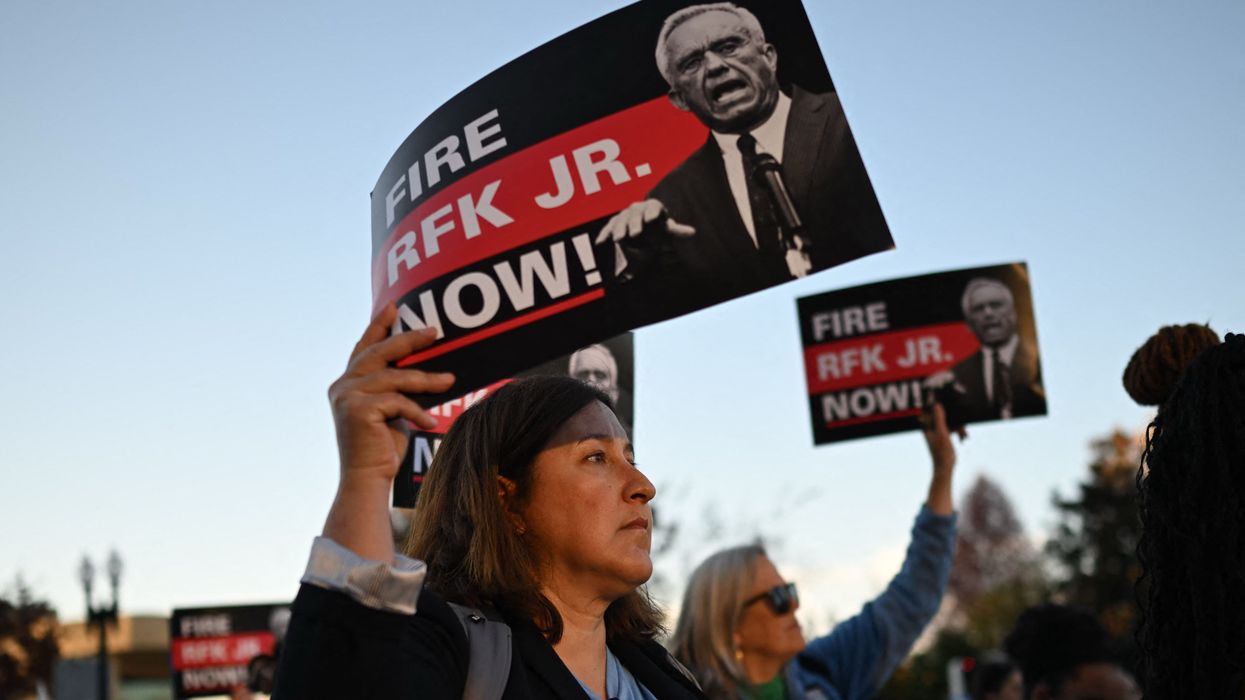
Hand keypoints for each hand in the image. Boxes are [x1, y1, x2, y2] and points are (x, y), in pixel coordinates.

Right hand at [327, 304, 455, 486]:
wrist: (367, 480)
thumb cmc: (382, 449)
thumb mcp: (391, 412)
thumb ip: (396, 389)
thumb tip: (424, 370)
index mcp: (347, 383)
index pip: (364, 347)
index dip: (378, 326)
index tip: (394, 306)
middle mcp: (342, 385)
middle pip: (380, 353)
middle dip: (409, 340)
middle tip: (434, 331)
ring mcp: (346, 396)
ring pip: (394, 377)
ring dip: (426, 379)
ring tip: (450, 380)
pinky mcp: (356, 409)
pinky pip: (397, 401)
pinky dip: (417, 411)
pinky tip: (430, 422)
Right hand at [594, 199, 695, 244]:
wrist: (642, 228)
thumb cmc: (656, 227)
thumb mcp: (665, 229)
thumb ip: (676, 230)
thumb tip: (693, 232)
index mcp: (651, 207)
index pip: (652, 206)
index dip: (652, 212)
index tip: (651, 219)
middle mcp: (637, 209)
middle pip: (634, 214)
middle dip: (634, 223)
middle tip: (635, 234)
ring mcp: (624, 216)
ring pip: (620, 220)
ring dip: (619, 229)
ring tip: (619, 239)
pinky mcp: (613, 224)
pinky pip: (608, 228)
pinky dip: (604, 234)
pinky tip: (600, 242)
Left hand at [921, 402, 963, 514]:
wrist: (945, 467)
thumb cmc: (941, 451)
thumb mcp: (942, 433)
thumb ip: (939, 418)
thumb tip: (937, 405)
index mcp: (926, 426)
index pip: (929, 409)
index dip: (935, 403)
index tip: (942, 396)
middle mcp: (930, 428)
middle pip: (941, 415)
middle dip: (952, 417)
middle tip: (959, 421)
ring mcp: (937, 432)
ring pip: (948, 422)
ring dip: (957, 425)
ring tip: (964, 433)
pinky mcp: (944, 436)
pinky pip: (952, 428)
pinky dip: (958, 430)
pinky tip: (964, 435)